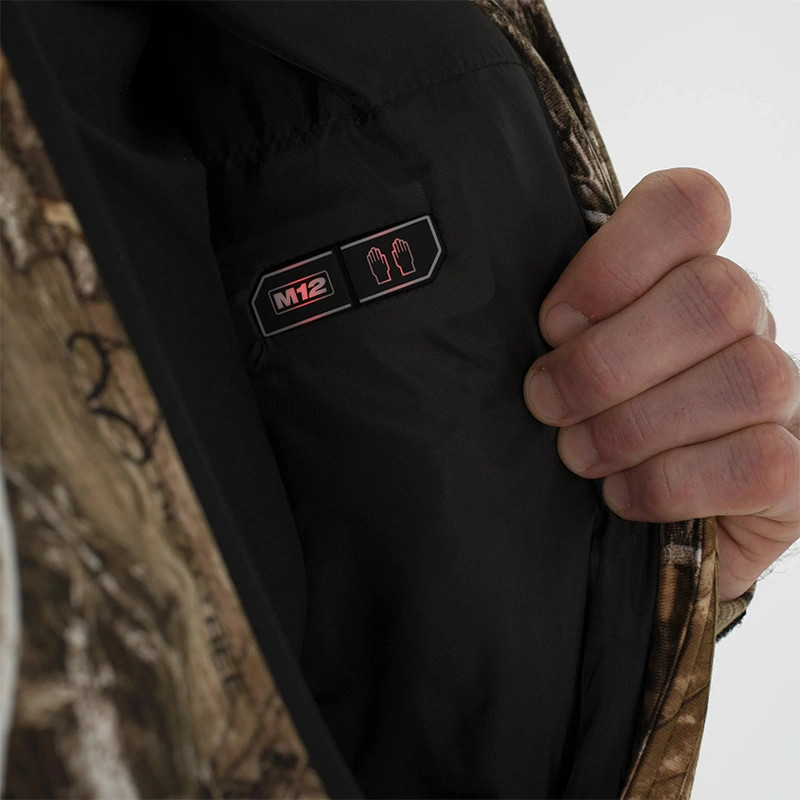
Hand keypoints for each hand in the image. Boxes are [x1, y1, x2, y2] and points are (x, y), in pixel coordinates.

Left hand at [523, 168, 799, 602]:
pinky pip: (757, 464)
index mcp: (682, 274)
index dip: (615, 260)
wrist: (621, 519)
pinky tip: (622, 492)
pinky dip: (669, 484)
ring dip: (634, 427)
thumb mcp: (556, 358)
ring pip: (743, 378)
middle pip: (714, 294)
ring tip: (579, 454)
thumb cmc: (580, 421)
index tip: (554, 323)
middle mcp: (744, 322)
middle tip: (547, 402)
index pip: (688, 205)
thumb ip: (554, 324)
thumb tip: (514, 311)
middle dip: (606, 362)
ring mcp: (779, 394)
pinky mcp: (791, 471)